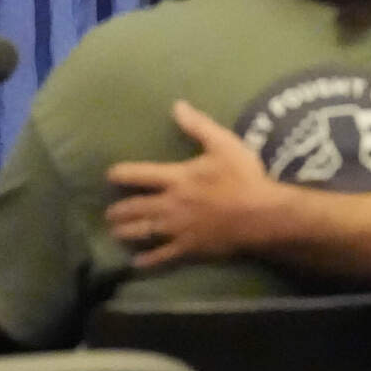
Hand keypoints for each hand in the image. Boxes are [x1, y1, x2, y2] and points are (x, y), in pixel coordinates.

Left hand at [104, 101, 278, 269]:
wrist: (260, 215)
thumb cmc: (243, 177)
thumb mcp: (223, 144)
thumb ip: (199, 126)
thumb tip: (177, 106)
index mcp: (177, 178)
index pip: (140, 175)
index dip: (122, 174)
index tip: (110, 175)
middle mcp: (171, 204)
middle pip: (136, 208)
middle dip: (119, 210)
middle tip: (110, 213)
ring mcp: (178, 229)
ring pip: (144, 232)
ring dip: (126, 232)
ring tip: (115, 233)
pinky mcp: (189, 248)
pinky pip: (163, 256)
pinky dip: (148, 260)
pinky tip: (136, 264)